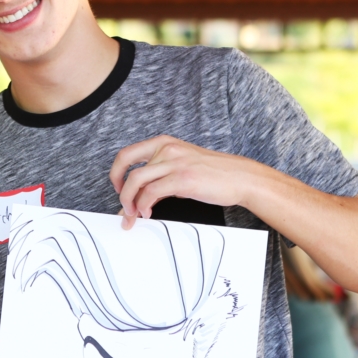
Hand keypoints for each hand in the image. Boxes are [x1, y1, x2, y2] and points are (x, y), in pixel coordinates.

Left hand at [109, 135, 258, 228]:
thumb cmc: (212, 174)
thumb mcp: (180, 168)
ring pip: (136, 181)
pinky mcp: (182, 178)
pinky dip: (144, 206)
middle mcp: (166, 149)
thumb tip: (137, 199)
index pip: (127, 154)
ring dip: (129, 201)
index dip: (116, 173)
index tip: (117, 188)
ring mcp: (174, 162)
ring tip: (134, 214)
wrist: (240, 177)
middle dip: (118, 188)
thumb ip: (158, 178)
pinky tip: (148, 213)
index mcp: (164, 143)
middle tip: (122, 205)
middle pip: (126, 166)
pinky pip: (151, 192)